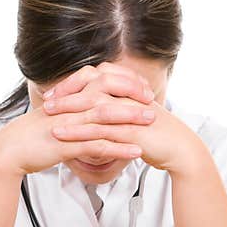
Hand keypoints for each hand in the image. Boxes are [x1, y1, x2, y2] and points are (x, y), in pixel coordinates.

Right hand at [0, 85, 155, 176]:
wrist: (9, 150)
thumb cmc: (32, 135)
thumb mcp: (56, 116)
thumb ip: (73, 110)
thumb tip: (89, 109)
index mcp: (69, 98)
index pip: (101, 82)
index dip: (124, 83)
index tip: (142, 88)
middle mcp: (71, 108)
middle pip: (107, 96)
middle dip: (132, 97)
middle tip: (153, 101)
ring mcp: (70, 126)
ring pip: (105, 118)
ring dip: (131, 119)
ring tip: (151, 122)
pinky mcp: (67, 145)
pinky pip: (97, 146)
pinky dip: (119, 148)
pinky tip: (135, 152)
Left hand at [42, 63, 208, 174]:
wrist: (181, 149)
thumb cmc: (157, 134)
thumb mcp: (136, 115)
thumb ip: (120, 107)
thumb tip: (101, 105)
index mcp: (128, 90)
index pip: (96, 77)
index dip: (74, 83)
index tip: (56, 92)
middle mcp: (128, 97)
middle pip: (92, 88)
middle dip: (66, 94)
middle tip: (46, 102)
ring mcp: (130, 113)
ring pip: (94, 108)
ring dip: (69, 112)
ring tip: (48, 118)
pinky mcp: (131, 132)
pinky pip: (101, 130)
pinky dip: (79, 133)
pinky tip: (63, 137)